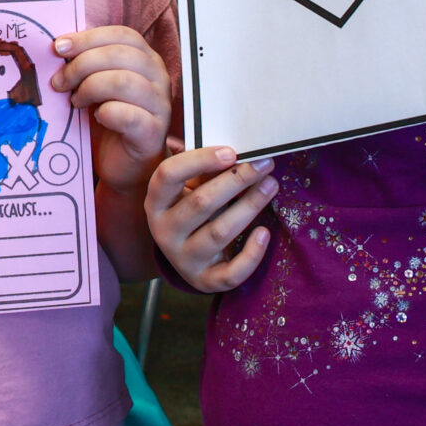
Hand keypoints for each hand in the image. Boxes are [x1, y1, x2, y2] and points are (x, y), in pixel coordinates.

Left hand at [50, 26, 170, 195]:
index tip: (58, 47)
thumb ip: (85, 65)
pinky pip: (129, 115)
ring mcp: (160, 105)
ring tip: (76, 101)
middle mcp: (159, 78)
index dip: (88, 38)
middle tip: (59, 82)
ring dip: (90, 88)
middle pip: (121, 54)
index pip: (122, 35)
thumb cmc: (109, 121)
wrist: (124, 165)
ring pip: (124, 81)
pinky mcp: (154, 133)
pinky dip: (106, 113)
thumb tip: (58, 47)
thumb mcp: (95, 85)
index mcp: (146, 60)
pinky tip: (96, 118)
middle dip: (82, 64)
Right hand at [147, 145, 276, 291]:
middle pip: (201, 203)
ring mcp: (183, 259)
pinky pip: (230, 273)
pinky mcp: (204, 280)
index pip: (168, 175)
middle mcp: (164, 231)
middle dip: (236, 180)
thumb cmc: (190, 207)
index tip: (231, 152)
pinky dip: (251, 254)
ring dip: (249, 206)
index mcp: (155, 202)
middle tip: (264, 164)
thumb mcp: (186, 186)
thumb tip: (233, 145)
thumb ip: (200, 166)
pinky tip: (264, 232)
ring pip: (219, 233)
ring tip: (270, 185)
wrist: (184, 253)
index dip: (199, 161)